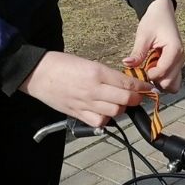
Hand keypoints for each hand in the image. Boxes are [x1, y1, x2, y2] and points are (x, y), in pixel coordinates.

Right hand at [19, 50, 152, 128]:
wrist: (37, 73)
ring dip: (122, 109)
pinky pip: (99, 122)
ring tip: (120, 104)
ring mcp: (85, 104)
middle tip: (138, 97)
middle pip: (125, 101)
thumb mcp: (87, 62)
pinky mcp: (78, 114)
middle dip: (136, 99)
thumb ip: (106, 75)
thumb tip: (123, 84)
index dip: (142, 87)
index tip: (148, 88)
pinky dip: (106, 120)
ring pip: (115, 113)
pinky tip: (105, 113)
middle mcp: (93, 90)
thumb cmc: (60, 64)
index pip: (127, 84)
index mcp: (97, 72)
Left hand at [123, 0, 183, 93]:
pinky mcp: (177, 65)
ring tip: (148, 70)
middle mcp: (181, 58)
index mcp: (174, 50)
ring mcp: (180, 63)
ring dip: (159, 82)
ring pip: (173, 85)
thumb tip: (127, 64)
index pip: (163, 72)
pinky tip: (152, 70)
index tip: (139, 70)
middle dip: (154, 81)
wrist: (162, 13)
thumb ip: (138, 52)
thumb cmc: (153, 21)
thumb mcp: (143, 35)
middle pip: (170, 83)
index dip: (149, 74)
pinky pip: (172, 80)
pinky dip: (162, 79)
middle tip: (143, 71)